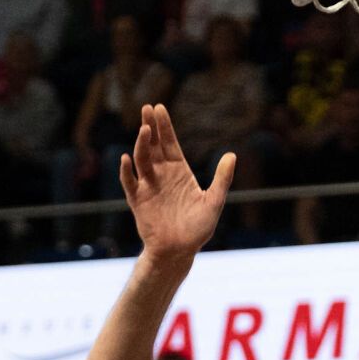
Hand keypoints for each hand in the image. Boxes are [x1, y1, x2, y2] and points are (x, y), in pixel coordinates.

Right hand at [119, 103, 233, 264]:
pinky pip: (130, 183)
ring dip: (142, 144)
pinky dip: (126, 171)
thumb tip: (232, 155)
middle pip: (154, 146)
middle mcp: (162, 175)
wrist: (179, 251)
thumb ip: (222, 179)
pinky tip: (127, 158)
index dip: (165, 126)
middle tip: (147, 107)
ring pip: (142, 160)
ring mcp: (148, 186)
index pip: (169, 143)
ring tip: (145, 129)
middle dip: (151, 127)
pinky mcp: (138, 201)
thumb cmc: (198, 229)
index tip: (159, 108)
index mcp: (179, 172)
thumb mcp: (214, 202)